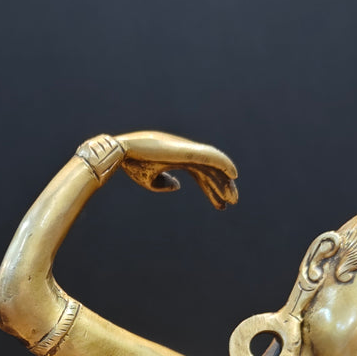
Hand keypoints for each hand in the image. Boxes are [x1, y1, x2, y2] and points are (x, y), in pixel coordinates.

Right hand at [115, 130, 238, 209]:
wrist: (122, 152)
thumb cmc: (132, 164)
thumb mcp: (148, 180)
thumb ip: (163, 184)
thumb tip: (178, 186)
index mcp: (177, 159)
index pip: (201, 175)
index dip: (211, 190)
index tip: (221, 205)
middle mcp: (185, 153)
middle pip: (210, 171)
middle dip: (221, 187)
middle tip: (232, 202)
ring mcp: (187, 150)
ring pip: (213, 166)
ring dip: (224, 181)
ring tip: (233, 198)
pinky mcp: (187, 150)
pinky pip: (211, 157)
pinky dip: (224, 163)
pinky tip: (234, 175)